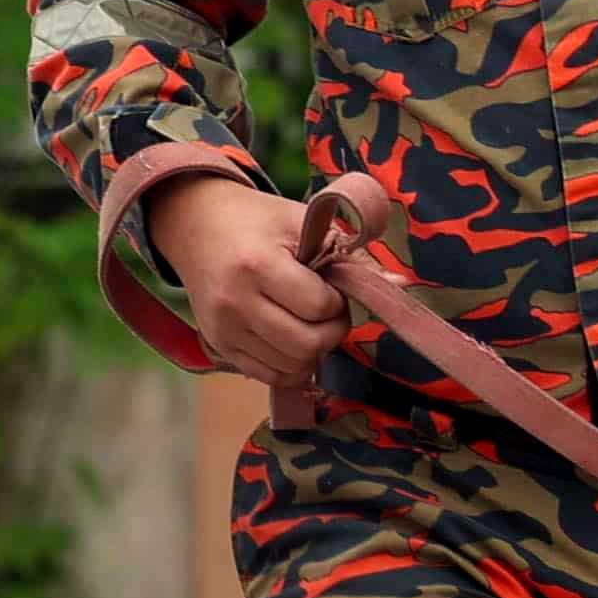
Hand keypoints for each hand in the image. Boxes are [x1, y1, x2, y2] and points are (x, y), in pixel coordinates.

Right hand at [142, 175, 348, 386]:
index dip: (336, 300)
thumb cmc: (259, 221)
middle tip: (328, 310)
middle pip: (308, 345)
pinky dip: (292, 364)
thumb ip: (353, 257)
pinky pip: (269, 375)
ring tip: (307, 320)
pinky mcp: (218, 345)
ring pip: (292, 367)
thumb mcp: (305, 224)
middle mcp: (234, 303)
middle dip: (332, 331)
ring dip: (314, 350)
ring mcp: (223, 329)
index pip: (319, 307)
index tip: (330, 284)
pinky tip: (292, 337)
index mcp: (256, 266)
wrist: (195, 225)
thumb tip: (401, 286)